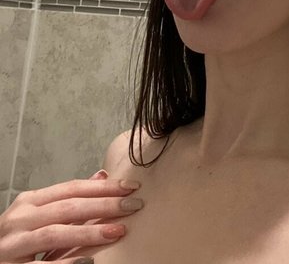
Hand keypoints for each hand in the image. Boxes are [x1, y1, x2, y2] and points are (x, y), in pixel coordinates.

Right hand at [0, 170, 143, 262]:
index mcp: (30, 202)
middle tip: (133, 205)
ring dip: (89, 232)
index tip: (131, 187)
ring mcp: (13, 244)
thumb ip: (69, 198)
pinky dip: (66, 263)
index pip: (72, 188)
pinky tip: (89, 261)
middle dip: (104, 205)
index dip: (103, 187)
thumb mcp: (39, 214)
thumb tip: (102, 175)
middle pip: (68, 207)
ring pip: (55, 233)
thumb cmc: (16, 239)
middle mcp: (20, 219)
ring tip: (118, 230)